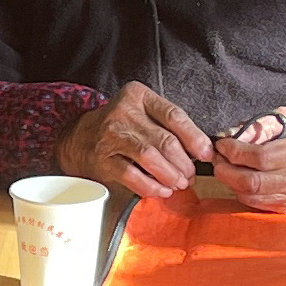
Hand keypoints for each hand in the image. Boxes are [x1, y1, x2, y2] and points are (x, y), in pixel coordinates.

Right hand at [58, 82, 216, 200]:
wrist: (79, 138)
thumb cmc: (122, 127)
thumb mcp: (143, 113)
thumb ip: (169, 125)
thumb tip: (202, 150)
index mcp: (138, 96)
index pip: (174, 116)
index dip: (195, 138)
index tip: (206, 154)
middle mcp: (124, 112)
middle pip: (164, 140)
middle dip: (184, 163)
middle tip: (191, 175)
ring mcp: (111, 135)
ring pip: (149, 157)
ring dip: (170, 174)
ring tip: (179, 183)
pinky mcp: (102, 158)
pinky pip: (131, 175)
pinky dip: (150, 185)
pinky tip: (161, 190)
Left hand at [212, 109, 285, 210]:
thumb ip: (259, 125)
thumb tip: (229, 135)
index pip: (263, 157)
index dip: (236, 152)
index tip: (223, 144)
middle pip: (254, 182)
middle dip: (227, 171)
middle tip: (218, 159)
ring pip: (252, 196)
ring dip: (231, 182)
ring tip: (225, 167)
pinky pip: (257, 204)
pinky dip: (241, 192)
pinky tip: (239, 178)